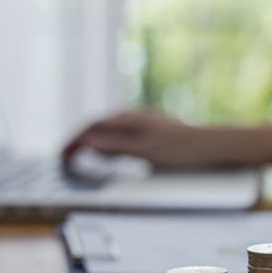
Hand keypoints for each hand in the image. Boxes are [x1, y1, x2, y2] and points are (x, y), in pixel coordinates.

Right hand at [62, 111, 215, 167]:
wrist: (209, 145)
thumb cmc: (180, 149)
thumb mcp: (144, 152)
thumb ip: (115, 147)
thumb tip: (88, 143)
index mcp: (129, 120)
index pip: (92, 126)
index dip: (74, 141)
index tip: (62, 155)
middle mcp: (133, 116)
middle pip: (98, 125)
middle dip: (80, 139)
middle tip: (67, 155)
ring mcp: (143, 121)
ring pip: (110, 127)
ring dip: (94, 138)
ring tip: (83, 153)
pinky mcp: (151, 128)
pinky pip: (121, 131)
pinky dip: (109, 140)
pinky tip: (112, 150)